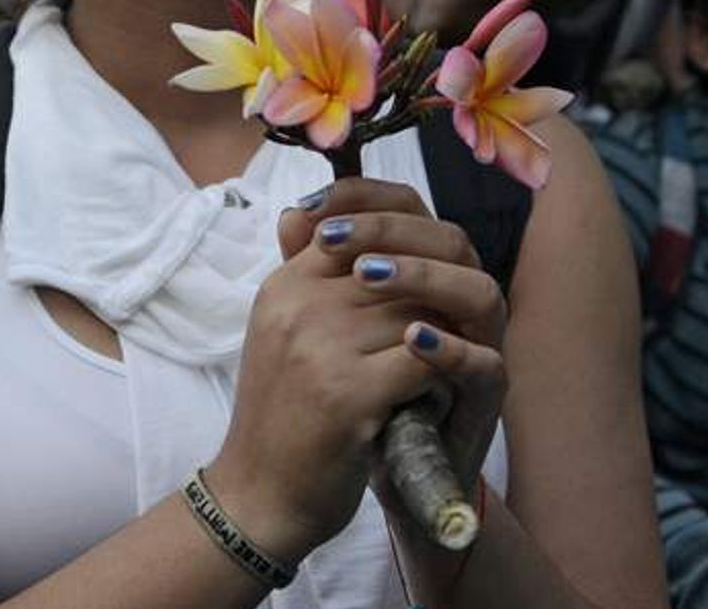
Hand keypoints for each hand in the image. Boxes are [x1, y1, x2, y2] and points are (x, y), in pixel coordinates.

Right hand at [207, 178, 507, 561]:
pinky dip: (442, 377)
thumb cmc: (282, 415)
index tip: (423, 279)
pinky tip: (434, 397)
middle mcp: (298, 307)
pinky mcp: (350, 393)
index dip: (401, 247)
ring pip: (419, 312)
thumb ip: (305, 275)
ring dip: (440, 339)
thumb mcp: (281, 333)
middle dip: (429, 299)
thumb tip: (310, 211)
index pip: (356, 230)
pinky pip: (426, 360)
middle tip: (446, 326)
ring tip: (438, 365)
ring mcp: (322, 347)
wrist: (260, 496)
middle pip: (397, 269)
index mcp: (283, 286)